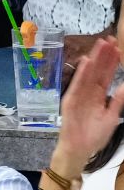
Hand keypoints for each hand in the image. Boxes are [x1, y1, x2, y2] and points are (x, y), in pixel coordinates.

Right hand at [54, 38, 123, 176]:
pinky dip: (81, 73)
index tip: (118, 48)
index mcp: (99, 97)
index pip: (107, 75)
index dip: (112, 62)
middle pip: (98, 71)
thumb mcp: (112, 117)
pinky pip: (77, 84)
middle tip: (111, 39)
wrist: (79, 150)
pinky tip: (87, 61)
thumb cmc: (94, 137)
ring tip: (102, 44)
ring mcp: (79, 96)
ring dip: (95, 58)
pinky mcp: (70, 101)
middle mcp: (89, 93)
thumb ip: (118, 100)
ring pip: (88, 74)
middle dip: (104, 55)